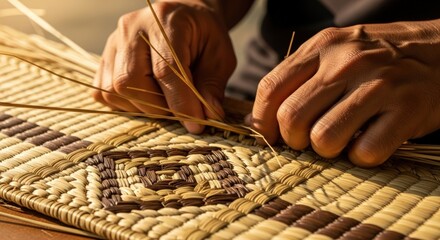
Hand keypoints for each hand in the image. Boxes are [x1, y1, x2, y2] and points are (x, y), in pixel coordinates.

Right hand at [93, 0, 235, 133]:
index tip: (196, 124)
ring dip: (141, 107)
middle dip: (157, 107)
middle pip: (130, 81)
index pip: (165, 69)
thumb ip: (212, 85)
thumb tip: (208, 116)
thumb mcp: (220, 56)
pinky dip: (125, 104)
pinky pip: (103, 92)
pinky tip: (147, 98)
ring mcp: (114, 42)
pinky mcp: (105, 57)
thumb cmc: (204, 36)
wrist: (185, 18)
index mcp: (165, 22)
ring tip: (165, 102)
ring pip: (113, 90)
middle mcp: (132, 28)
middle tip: (180, 112)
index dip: (180, 102)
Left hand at [250, 19, 439, 166]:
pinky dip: (361, 157)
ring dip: (327, 150)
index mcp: (321, 47)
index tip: (270, 135)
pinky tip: (367, 142)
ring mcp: (378, 84)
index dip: (262, 121)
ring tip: (341, 140)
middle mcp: (346, 63)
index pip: (271, 88)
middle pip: (292, 117)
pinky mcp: (407, 108)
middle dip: (294, 140)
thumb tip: (254, 119)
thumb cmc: (374, 60)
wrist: (438, 51)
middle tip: (309, 139)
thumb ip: (294, 80)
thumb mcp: (332, 54)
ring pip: (324, 138)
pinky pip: (365, 152)